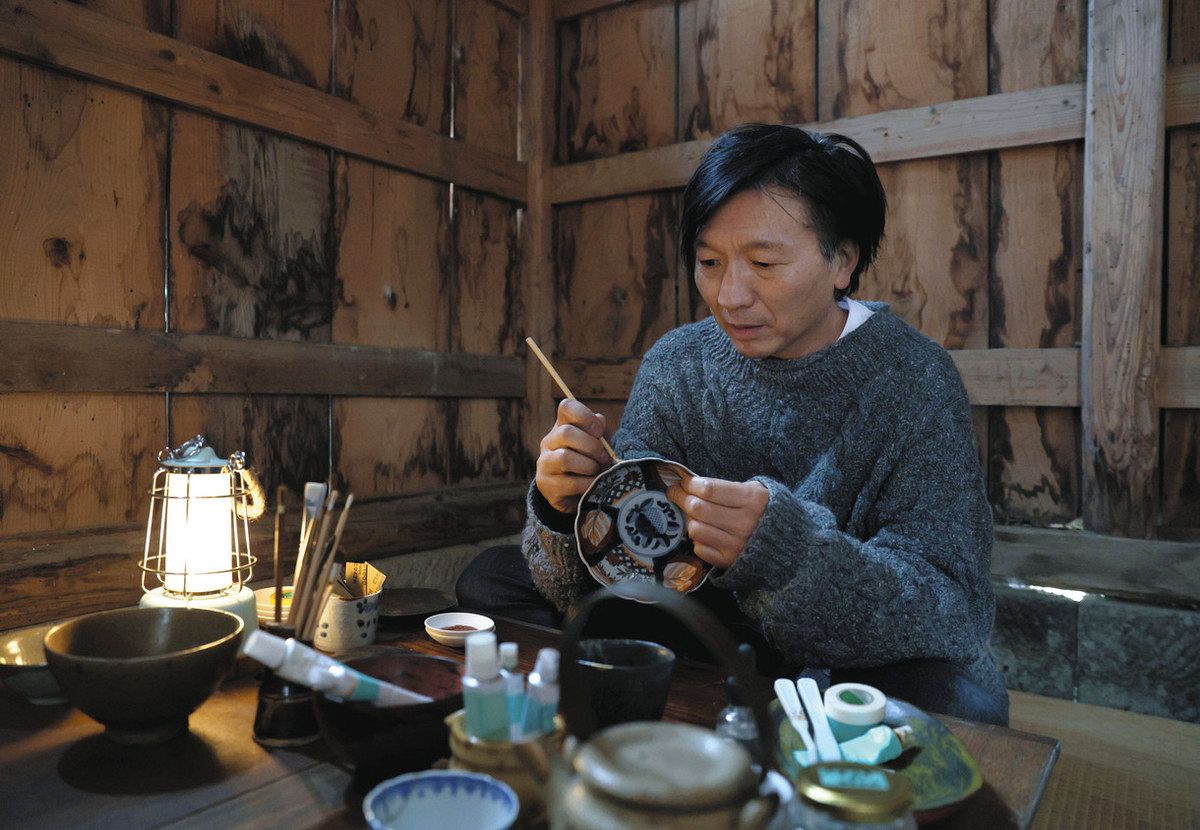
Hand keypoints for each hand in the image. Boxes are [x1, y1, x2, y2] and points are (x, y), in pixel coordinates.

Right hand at [535, 399, 612, 513]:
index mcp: (562, 426)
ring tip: (596, 472)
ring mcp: (544, 463)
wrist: (575, 495)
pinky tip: (593, 485)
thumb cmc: (589, 463)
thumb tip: (599, 420)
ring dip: (589, 466)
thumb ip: (599, 432)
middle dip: (591, 446)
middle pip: (566, 433)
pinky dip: (588, 484)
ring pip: (565, 458)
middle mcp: (549, 442)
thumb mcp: (597, 445)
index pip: (566, 407)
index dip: (585, 416)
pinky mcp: (546, 485)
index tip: (599, 431)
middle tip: (603, 457)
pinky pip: (570, 483)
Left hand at [668, 477, 767, 568]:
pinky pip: (700, 548)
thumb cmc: (763, 510)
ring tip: (691, 513)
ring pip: (695, 528)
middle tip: (675, 493)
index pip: (709, 489)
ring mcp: (736, 544)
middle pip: (698, 508)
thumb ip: (726, 486)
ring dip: (688, 519)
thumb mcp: (754, 490)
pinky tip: (704, 532)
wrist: (785, 542)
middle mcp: (744, 523)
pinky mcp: (729, 560)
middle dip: (680, 497)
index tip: (682, 481)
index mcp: (751, 499)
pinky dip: (697, 539)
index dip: (689, 484)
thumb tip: (689, 483)